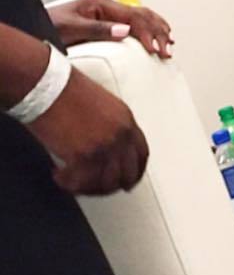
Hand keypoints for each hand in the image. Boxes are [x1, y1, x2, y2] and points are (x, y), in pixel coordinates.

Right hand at [27, 69, 149, 194]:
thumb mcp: (105, 105)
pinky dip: (68, 184)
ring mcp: (103, 146)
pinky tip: (59, 175)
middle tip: (95, 188)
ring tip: (72, 180)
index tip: (126, 181)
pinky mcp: (82, 155)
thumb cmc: (69, 92)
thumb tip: (108, 150)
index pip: (142, 154)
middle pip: (127, 174)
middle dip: (111, 186)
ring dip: (88, 187)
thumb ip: (113, 126)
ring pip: (105, 183)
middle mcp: (120, 135)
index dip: (135, 172)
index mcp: (127, 121)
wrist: (50, 86)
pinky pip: (80, 182)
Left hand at [49, 0, 172, 58]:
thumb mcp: (70, 29)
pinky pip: (136, 22)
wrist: (36, 24)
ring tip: (169, 43)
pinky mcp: (108, 21)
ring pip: (143, 16)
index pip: (133, 17)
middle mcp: (108, 6)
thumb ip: (97, 29)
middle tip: (167, 50)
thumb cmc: (49, 26)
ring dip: (158, 29)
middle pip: (143, 15)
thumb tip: (125, 31)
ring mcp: (109, 13)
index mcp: (101, 4)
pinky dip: (150, 28)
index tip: (154, 49)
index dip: (147, 33)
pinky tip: (157, 36)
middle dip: (158, 32)